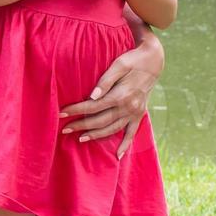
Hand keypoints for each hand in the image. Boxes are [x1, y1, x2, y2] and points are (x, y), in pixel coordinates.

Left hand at [59, 36, 162, 158]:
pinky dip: (125, 145)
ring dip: (96, 135)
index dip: (76, 110)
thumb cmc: (133, 59)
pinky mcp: (140, 114)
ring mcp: (135, 112)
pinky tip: (117, 156)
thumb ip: (105, 81)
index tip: (61, 113)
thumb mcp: (119, 65)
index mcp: (121, 95)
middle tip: (65, 129)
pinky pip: (132, 133)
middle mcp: (129, 107)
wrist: (154, 60)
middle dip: (81, 125)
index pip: (93, 106)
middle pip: (100, 121)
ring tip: (80, 138)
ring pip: (112, 129)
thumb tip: (92, 96)